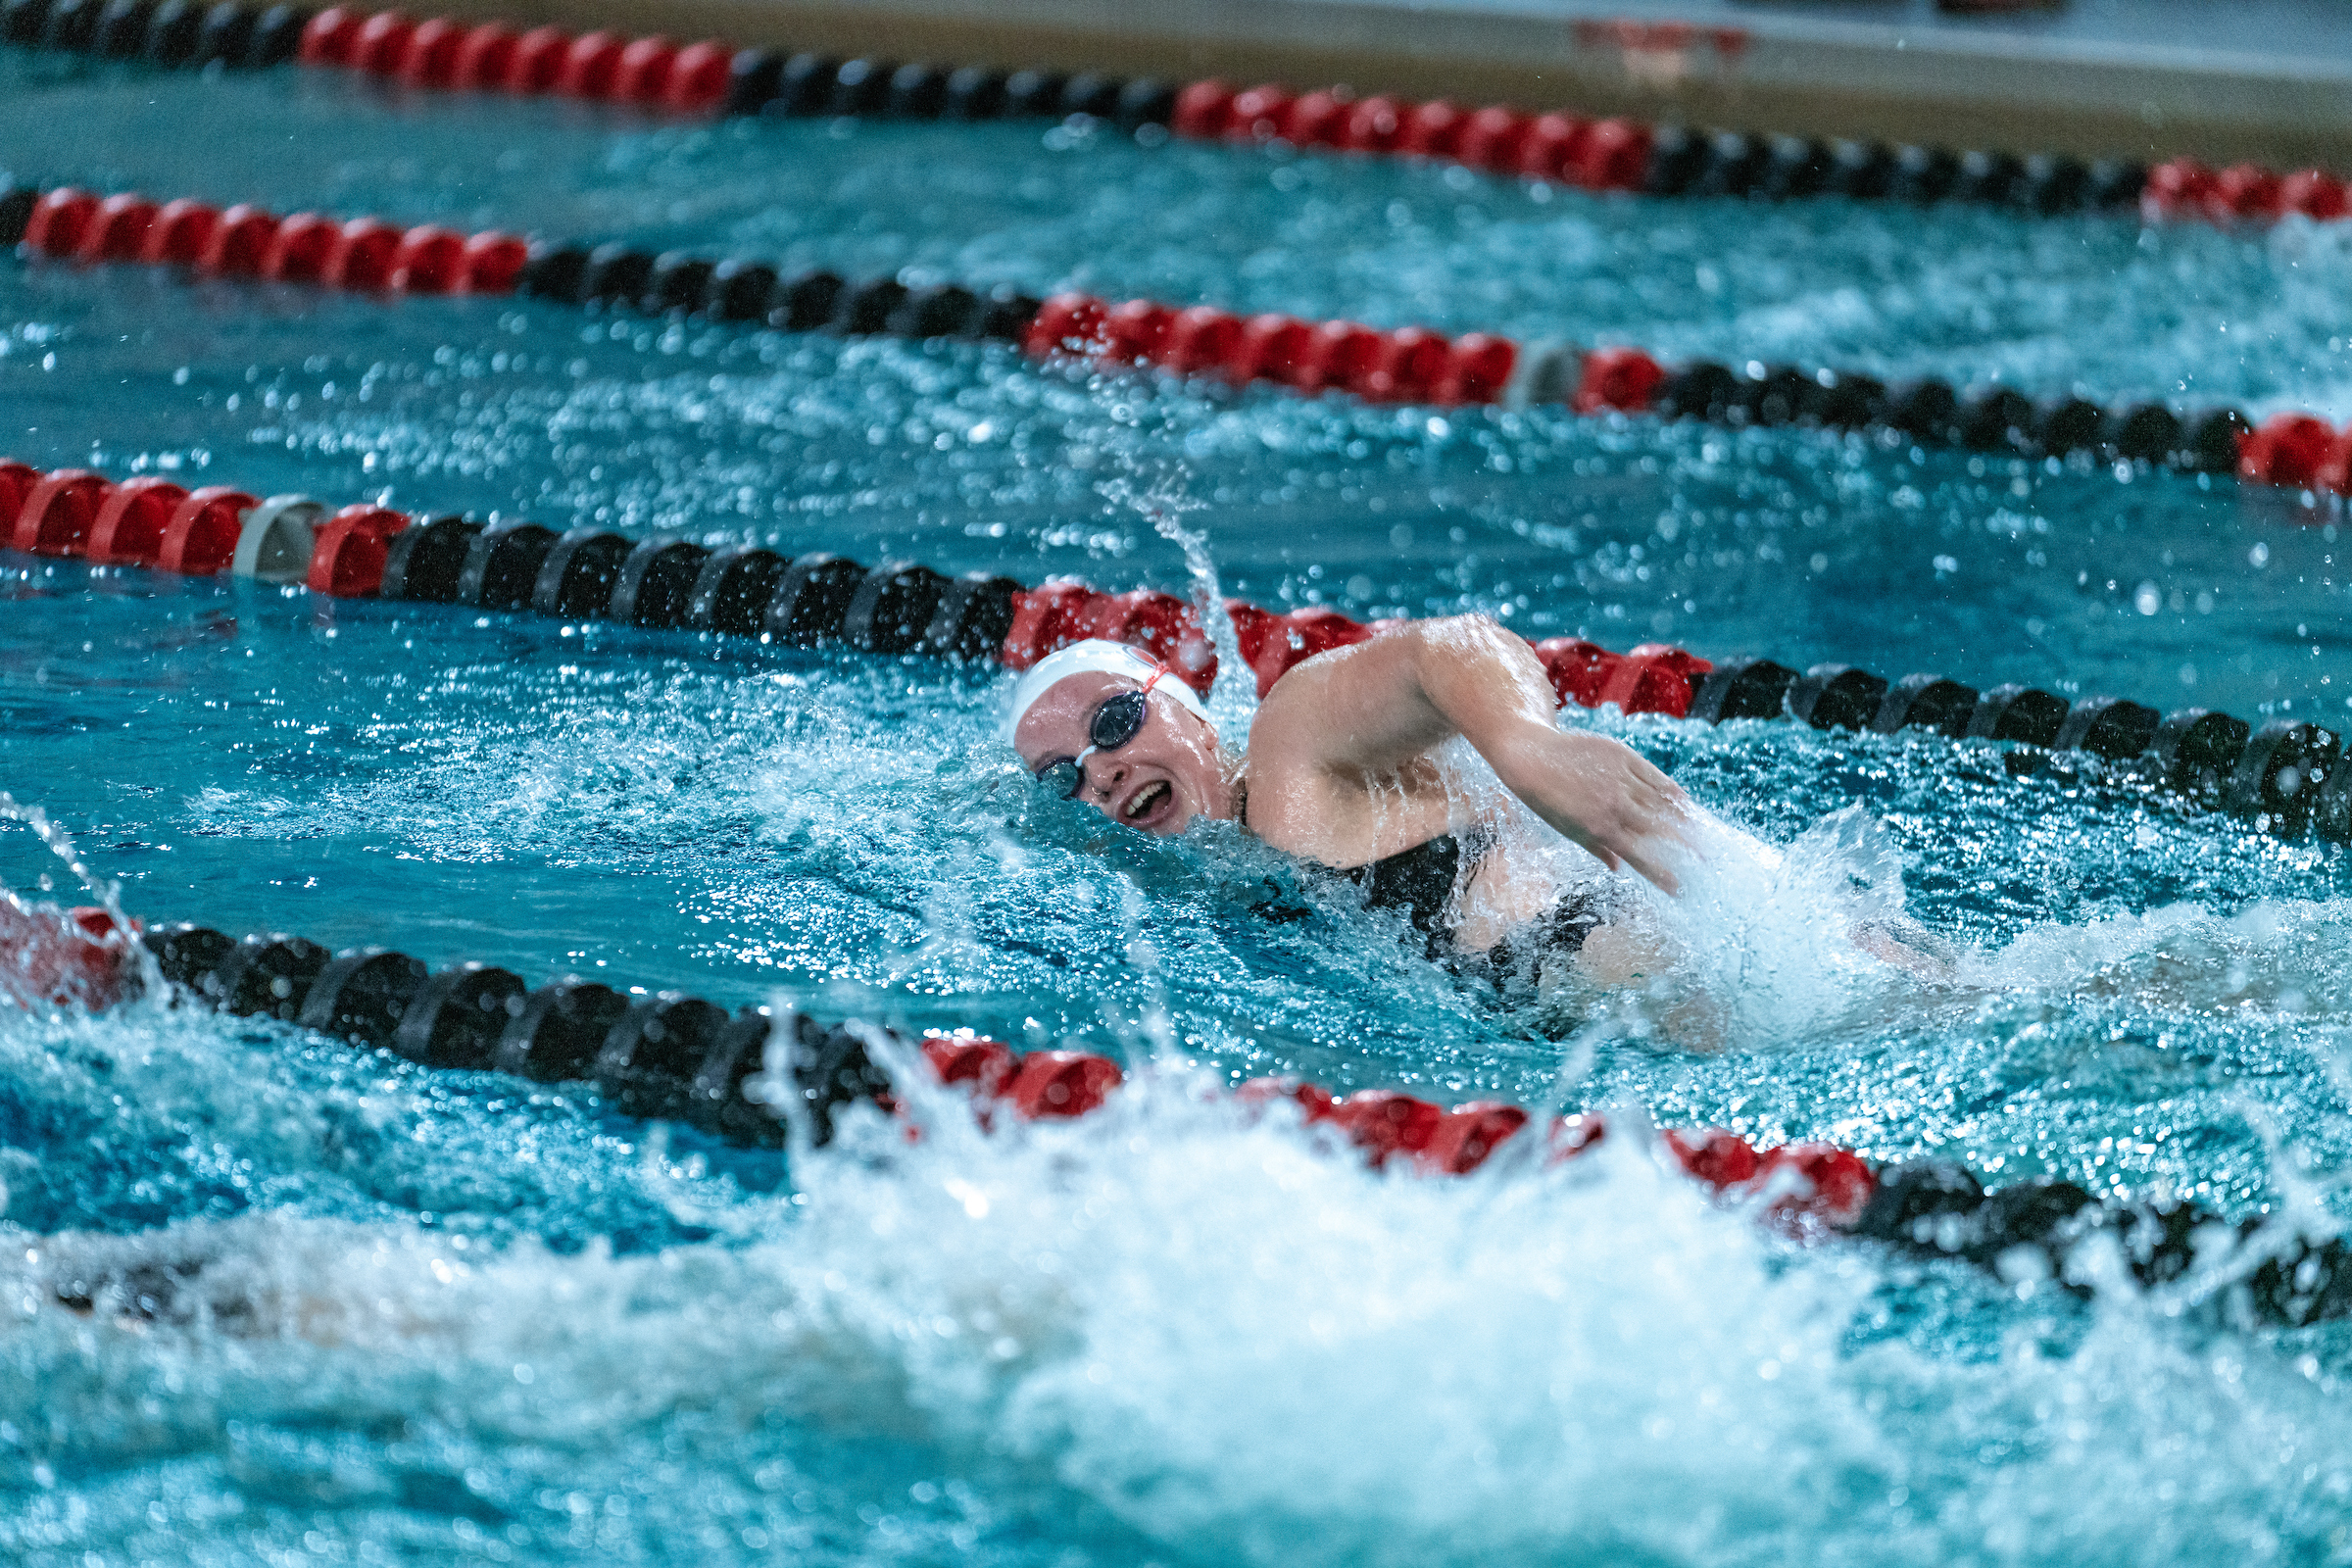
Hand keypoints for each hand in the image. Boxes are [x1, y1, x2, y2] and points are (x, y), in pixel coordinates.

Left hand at [1491, 724, 1697, 893]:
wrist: (1532, 757)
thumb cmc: (1547, 799)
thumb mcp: (1568, 830)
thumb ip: (1597, 848)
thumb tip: (1618, 868)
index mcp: (1600, 829)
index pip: (1640, 858)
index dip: (1662, 875)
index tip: (1678, 889)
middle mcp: (1615, 805)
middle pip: (1662, 830)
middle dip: (1688, 848)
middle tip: (1707, 861)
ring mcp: (1621, 779)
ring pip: (1663, 802)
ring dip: (1686, 820)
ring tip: (1703, 834)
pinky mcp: (1623, 757)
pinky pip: (1656, 777)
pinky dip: (1672, 792)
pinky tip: (1685, 803)